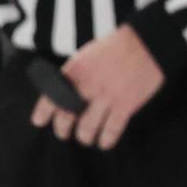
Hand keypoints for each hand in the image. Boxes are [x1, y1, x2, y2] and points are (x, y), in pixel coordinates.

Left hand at [32, 25, 163, 150]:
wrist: (147, 42)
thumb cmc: (115, 48)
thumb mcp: (86, 56)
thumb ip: (73, 76)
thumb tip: (60, 95)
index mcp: (75, 71)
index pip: (51, 96)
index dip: (43, 112)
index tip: (39, 121)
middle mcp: (88, 85)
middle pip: (66, 117)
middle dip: (62, 130)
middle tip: (64, 134)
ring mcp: (107, 96)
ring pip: (87, 129)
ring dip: (84, 137)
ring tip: (85, 138)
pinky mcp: (126, 104)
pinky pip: (111, 131)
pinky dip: (106, 140)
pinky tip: (104, 143)